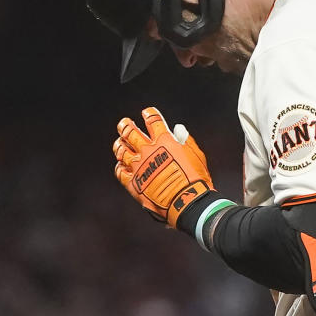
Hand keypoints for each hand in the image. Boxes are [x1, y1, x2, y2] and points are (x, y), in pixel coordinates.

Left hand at [113, 107, 214, 228]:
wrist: (187, 203)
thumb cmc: (195, 180)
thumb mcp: (196, 156)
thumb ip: (186, 140)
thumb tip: (178, 129)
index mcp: (164, 140)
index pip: (152, 120)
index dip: (149, 114)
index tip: (146, 113)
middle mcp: (148, 150)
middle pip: (130, 131)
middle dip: (126, 125)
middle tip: (124, 123)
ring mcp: (139, 166)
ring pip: (121, 150)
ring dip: (120, 144)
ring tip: (120, 142)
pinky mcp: (134, 183)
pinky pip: (120, 172)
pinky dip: (120, 167)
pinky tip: (122, 165)